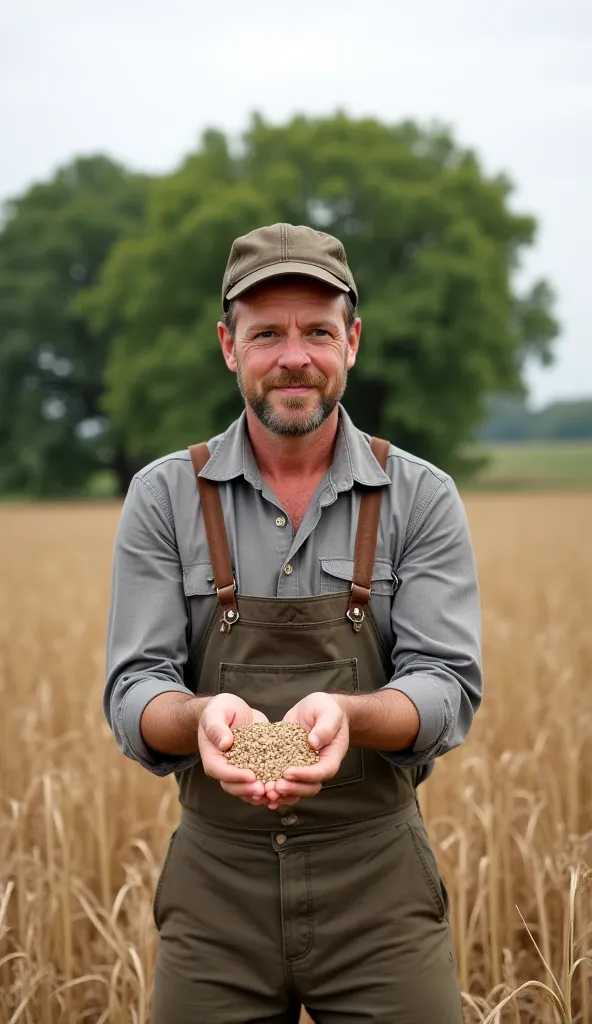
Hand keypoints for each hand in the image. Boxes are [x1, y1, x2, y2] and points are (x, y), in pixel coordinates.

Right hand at [198, 694, 269, 805]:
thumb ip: (217, 727)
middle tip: (264, 790)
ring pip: (246, 789)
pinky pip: (260, 782)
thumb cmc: (220, 709)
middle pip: (233, 786)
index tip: (251, 776)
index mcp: (213, 757)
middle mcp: (225, 768)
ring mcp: (240, 770)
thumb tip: (224, 743)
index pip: (221, 771)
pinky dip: (269, 788)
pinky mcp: (255, 767)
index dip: (235, 776)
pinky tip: (282, 789)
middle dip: (249, 789)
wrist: (233, 710)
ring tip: (274, 794)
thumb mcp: (216, 713)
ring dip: (260, 794)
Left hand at [264, 693, 349, 810]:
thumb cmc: (327, 709)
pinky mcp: (289, 764)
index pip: (321, 772)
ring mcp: (303, 768)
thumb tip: (313, 743)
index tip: (288, 773)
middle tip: (274, 787)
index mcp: (331, 756)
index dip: (305, 776)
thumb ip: (325, 728)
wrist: (318, 708)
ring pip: (296, 790)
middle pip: (309, 787)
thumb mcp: (329, 713)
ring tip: (266, 792)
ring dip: (282, 794)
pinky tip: (261, 794)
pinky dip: (274, 790)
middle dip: (292, 789)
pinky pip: (285, 782)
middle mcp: (318, 767)